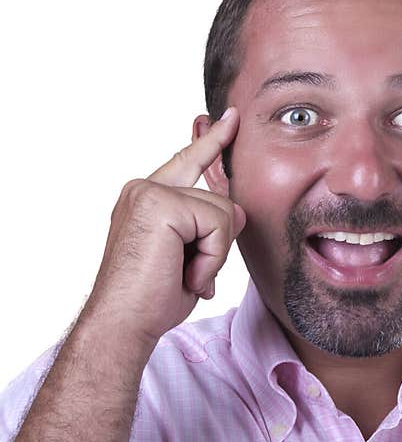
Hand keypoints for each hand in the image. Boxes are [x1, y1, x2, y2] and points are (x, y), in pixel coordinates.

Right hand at [83, 107, 245, 349]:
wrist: (124, 323)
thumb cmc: (153, 298)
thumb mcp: (192, 255)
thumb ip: (210, 226)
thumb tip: (238, 209)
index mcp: (148, 198)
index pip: (187, 163)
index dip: (211, 142)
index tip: (228, 118)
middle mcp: (145, 189)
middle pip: (221, 201)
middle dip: (217, 244)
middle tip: (188, 272)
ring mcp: (149, 193)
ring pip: (224, 213)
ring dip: (214, 255)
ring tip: (185, 275)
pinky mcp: (160, 204)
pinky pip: (218, 224)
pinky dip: (212, 257)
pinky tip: (187, 274)